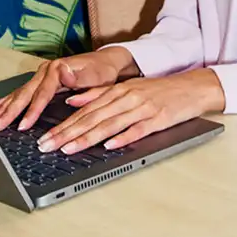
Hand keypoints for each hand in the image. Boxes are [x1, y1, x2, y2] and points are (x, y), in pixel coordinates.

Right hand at [0, 48, 135, 132]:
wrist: (107, 62)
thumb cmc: (103, 72)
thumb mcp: (97, 75)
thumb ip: (80, 76)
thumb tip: (64, 72)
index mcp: (59, 69)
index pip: (42, 93)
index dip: (32, 111)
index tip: (23, 125)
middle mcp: (47, 70)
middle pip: (25, 93)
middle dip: (10, 111)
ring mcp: (43, 74)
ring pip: (20, 93)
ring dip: (4, 107)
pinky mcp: (41, 80)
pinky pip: (21, 92)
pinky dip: (8, 100)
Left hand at [36, 68, 225, 154]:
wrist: (191, 87)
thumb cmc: (158, 91)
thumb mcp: (127, 88)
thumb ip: (99, 94)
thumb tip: (72, 101)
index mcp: (117, 91)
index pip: (85, 111)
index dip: (63, 125)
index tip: (45, 137)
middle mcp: (126, 98)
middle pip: (92, 118)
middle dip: (67, 133)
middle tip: (47, 146)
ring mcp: (142, 108)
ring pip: (110, 124)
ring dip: (88, 138)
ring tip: (69, 149)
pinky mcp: (158, 119)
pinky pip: (137, 130)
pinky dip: (122, 138)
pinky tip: (109, 146)